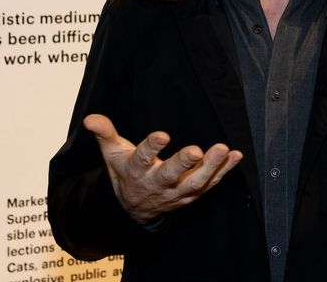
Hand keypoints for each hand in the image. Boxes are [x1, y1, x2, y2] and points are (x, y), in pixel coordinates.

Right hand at [84, 113, 242, 223]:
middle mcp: (155, 184)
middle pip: (170, 175)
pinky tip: (236, 156)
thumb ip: (104, 133)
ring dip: (211, 168)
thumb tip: (90, 117)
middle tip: (198, 150)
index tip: (162, 135)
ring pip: (194, 183)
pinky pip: (209, 185)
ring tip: (224, 150)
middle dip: (184, 164)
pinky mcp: (190, 195)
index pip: (142, 159)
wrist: (133, 209)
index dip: (151, 147)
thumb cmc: (124, 172)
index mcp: (135, 171)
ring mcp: (175, 193)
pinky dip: (224, 172)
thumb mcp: (112, 153)